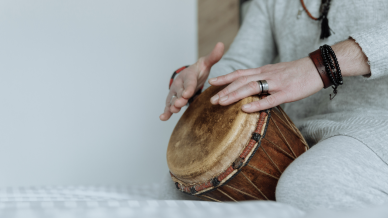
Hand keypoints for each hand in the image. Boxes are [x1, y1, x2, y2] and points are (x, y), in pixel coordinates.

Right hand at [159, 42, 223, 120]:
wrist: (190, 75)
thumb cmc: (199, 70)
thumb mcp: (206, 63)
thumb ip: (213, 56)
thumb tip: (221, 44)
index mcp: (188, 75)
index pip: (189, 82)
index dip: (188, 88)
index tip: (188, 93)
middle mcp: (180, 84)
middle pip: (180, 92)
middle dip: (180, 98)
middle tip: (180, 103)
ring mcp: (175, 92)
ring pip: (173, 99)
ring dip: (172, 105)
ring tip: (172, 111)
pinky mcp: (174, 100)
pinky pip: (169, 106)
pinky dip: (166, 112)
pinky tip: (163, 118)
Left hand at [207, 39, 370, 112]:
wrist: (318, 67)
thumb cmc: (297, 72)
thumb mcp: (277, 72)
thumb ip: (263, 78)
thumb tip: (251, 88)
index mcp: (264, 70)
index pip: (241, 73)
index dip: (225, 78)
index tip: (212, 83)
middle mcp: (267, 75)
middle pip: (241, 81)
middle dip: (225, 90)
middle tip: (211, 100)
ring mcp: (276, 84)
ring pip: (251, 88)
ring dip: (234, 95)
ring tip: (221, 103)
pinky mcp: (287, 93)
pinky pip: (270, 99)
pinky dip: (256, 105)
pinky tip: (245, 110)